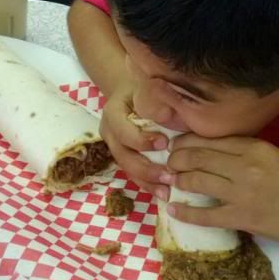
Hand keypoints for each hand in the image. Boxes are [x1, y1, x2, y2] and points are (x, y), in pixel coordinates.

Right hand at [100, 80, 171, 199]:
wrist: (132, 89)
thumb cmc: (145, 87)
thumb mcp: (149, 87)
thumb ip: (156, 101)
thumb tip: (167, 116)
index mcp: (113, 112)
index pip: (122, 130)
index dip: (141, 140)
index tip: (165, 143)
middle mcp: (109, 131)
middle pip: (122, 155)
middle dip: (145, 169)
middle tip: (169, 176)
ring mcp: (113, 145)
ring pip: (126, 168)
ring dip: (146, 182)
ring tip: (166, 192)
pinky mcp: (122, 155)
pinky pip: (132, 172)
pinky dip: (147, 184)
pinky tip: (163, 192)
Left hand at [166, 135, 278, 254]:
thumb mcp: (277, 156)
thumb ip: (247, 150)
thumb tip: (213, 149)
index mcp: (256, 146)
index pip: (210, 139)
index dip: (186, 141)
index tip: (176, 144)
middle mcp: (246, 165)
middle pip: (197, 156)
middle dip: (175, 159)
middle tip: (167, 163)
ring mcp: (243, 193)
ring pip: (196, 181)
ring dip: (177, 181)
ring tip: (170, 182)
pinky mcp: (244, 218)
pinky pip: (205, 215)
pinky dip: (185, 212)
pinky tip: (174, 209)